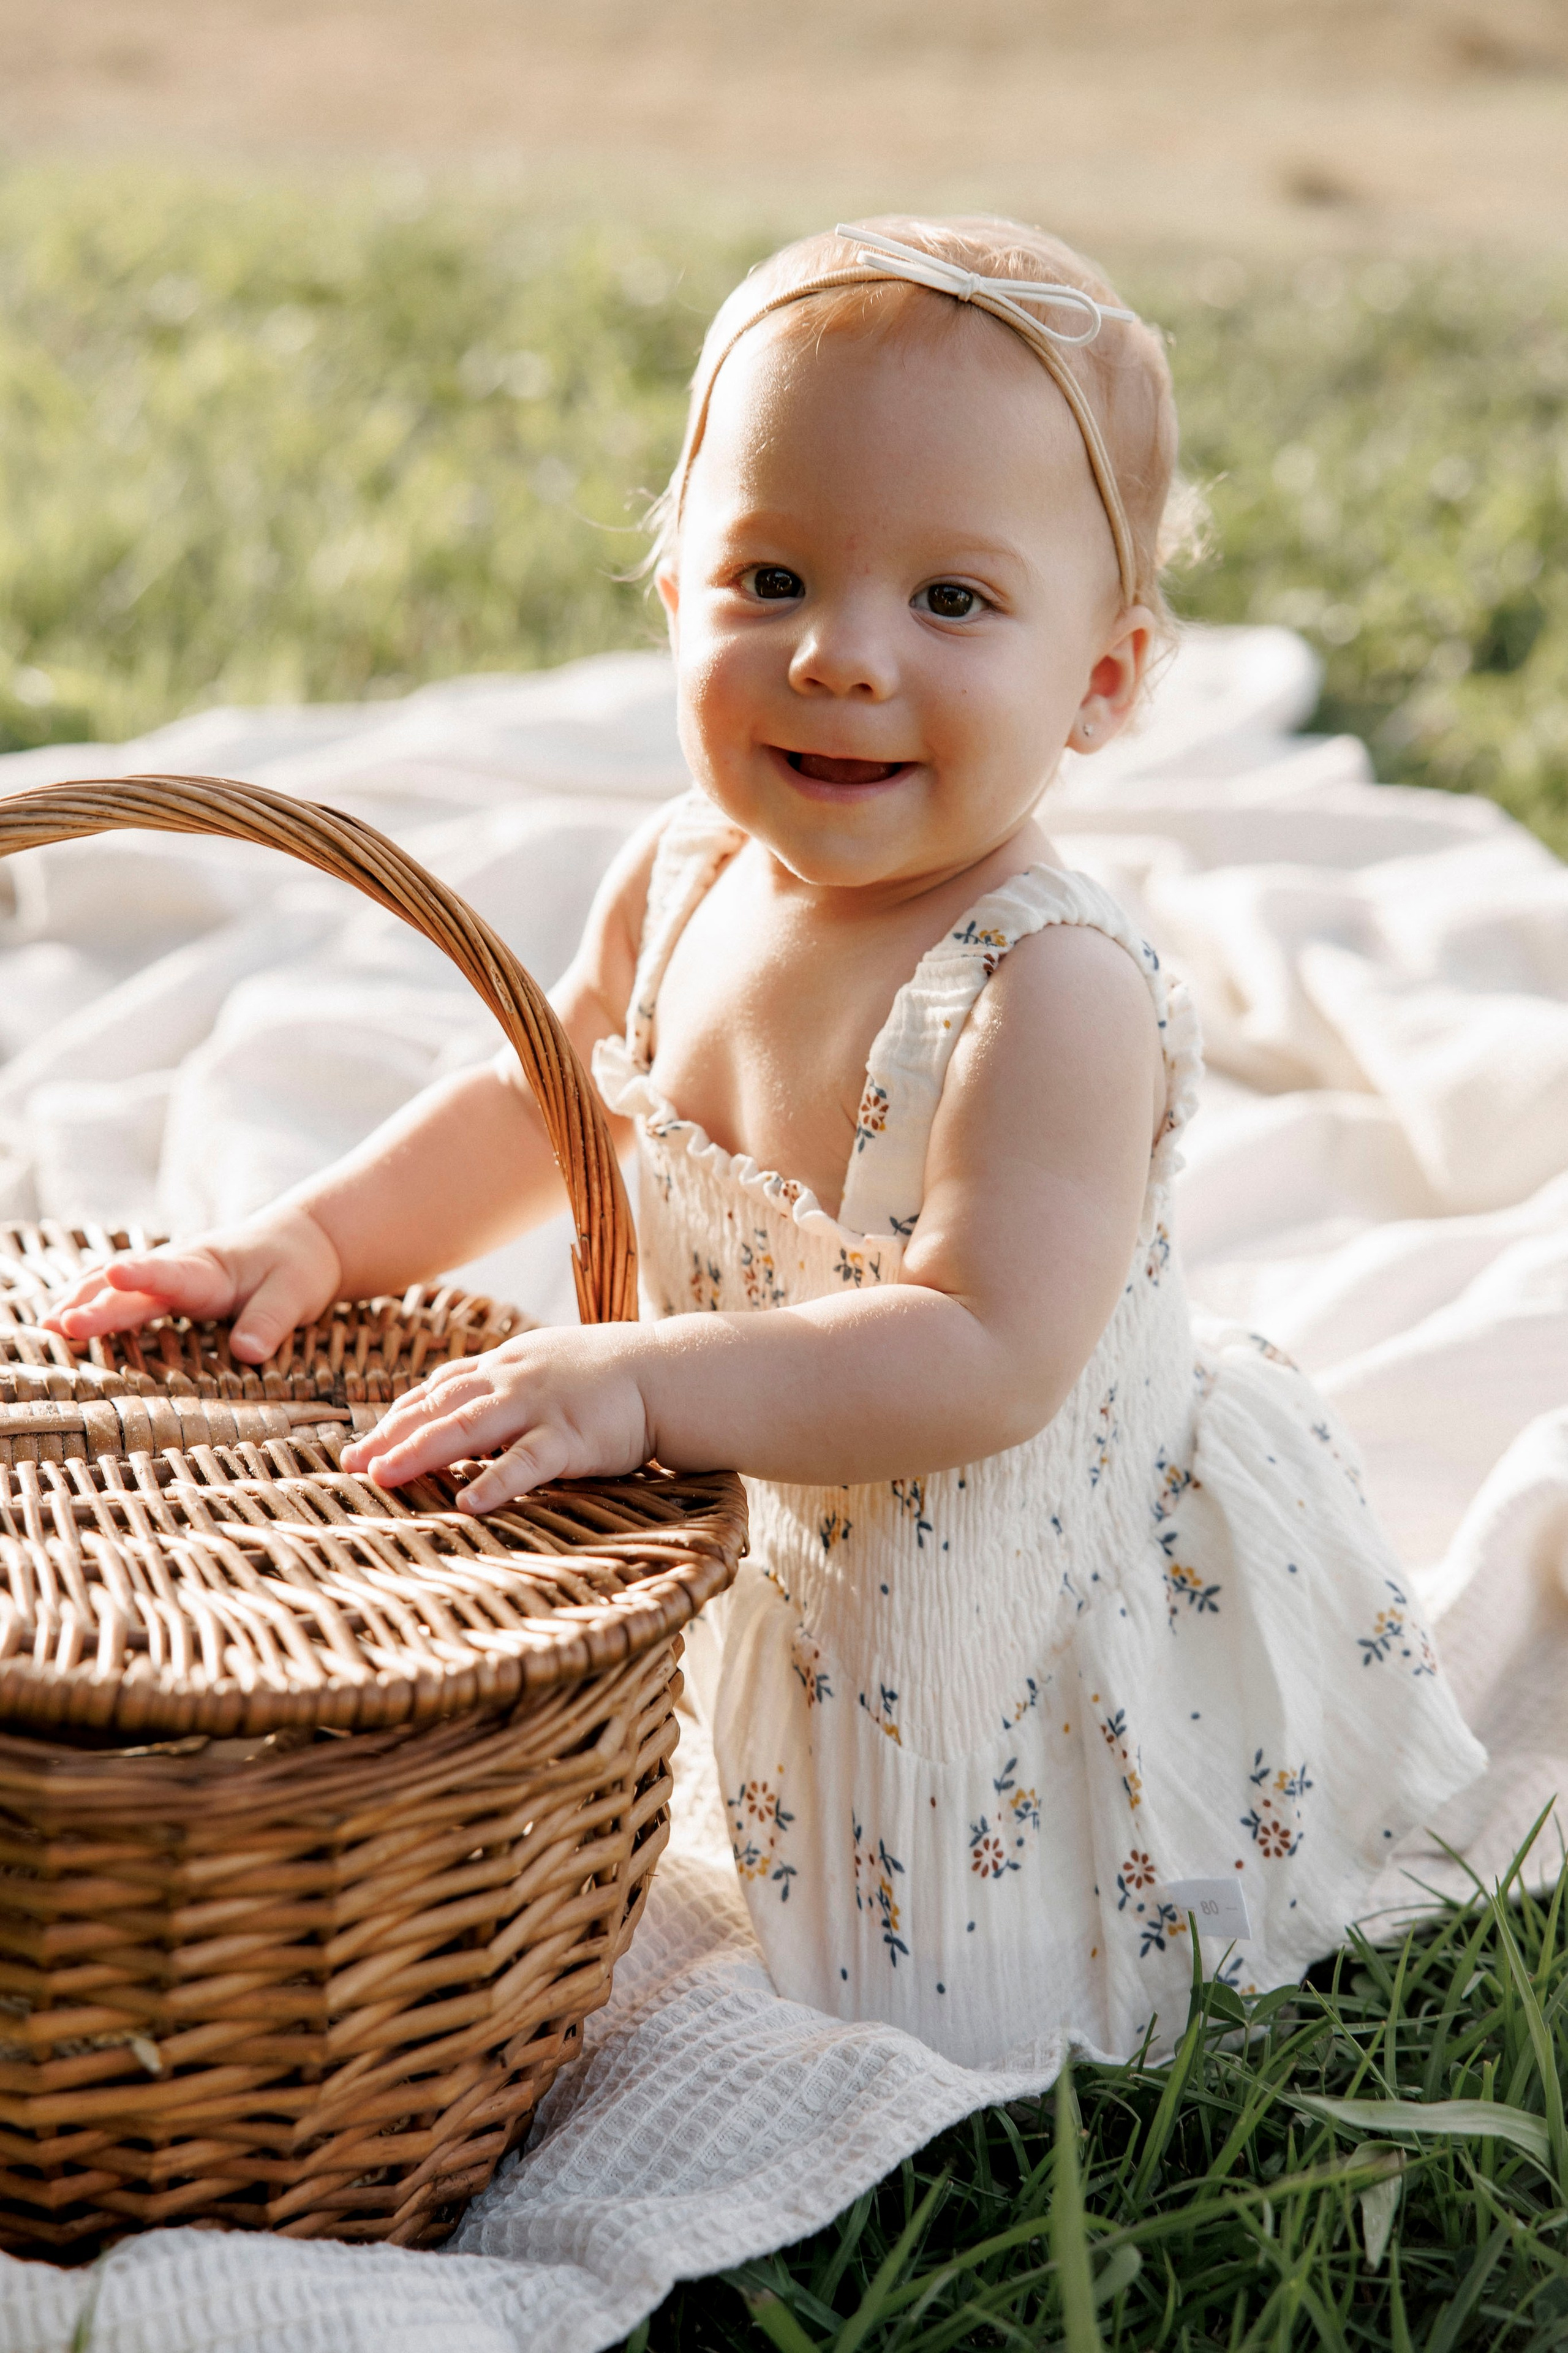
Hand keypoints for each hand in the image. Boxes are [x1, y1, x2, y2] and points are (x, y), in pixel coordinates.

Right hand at [41, 1204, 342, 1363]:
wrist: (303, 1241)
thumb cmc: (299, 1268)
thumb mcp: (296, 1295)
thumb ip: (270, 1323)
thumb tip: (247, 1353)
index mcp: (211, 1269)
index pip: (171, 1272)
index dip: (142, 1275)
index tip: (114, 1274)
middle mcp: (182, 1267)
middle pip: (131, 1287)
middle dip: (95, 1304)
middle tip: (58, 1325)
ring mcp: (170, 1274)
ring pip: (117, 1284)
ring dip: (82, 1300)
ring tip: (48, 1325)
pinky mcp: (167, 1285)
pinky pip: (122, 1290)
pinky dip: (92, 1298)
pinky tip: (65, 1315)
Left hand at [341, 1324, 653, 1511]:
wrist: (669, 1372)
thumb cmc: (610, 1375)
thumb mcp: (547, 1366)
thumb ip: (505, 1385)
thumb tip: (465, 1411)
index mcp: (505, 1364)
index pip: (437, 1389)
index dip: (397, 1416)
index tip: (362, 1443)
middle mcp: (512, 1379)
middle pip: (438, 1407)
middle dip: (391, 1436)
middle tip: (351, 1465)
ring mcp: (540, 1406)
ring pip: (467, 1428)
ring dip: (421, 1453)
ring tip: (384, 1478)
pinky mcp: (572, 1436)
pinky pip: (527, 1462)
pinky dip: (495, 1483)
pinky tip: (467, 1504)